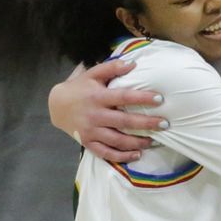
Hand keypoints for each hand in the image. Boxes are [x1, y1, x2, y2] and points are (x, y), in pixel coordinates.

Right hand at [48, 60, 163, 161]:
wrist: (56, 105)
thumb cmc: (79, 88)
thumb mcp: (92, 74)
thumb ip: (112, 68)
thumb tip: (133, 63)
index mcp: (98, 97)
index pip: (124, 97)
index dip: (142, 98)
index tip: (160, 99)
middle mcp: (95, 116)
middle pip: (124, 122)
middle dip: (146, 124)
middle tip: (165, 124)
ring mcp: (91, 131)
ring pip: (117, 140)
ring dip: (137, 142)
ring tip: (154, 141)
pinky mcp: (88, 143)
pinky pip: (106, 153)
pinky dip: (122, 157)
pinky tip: (137, 155)